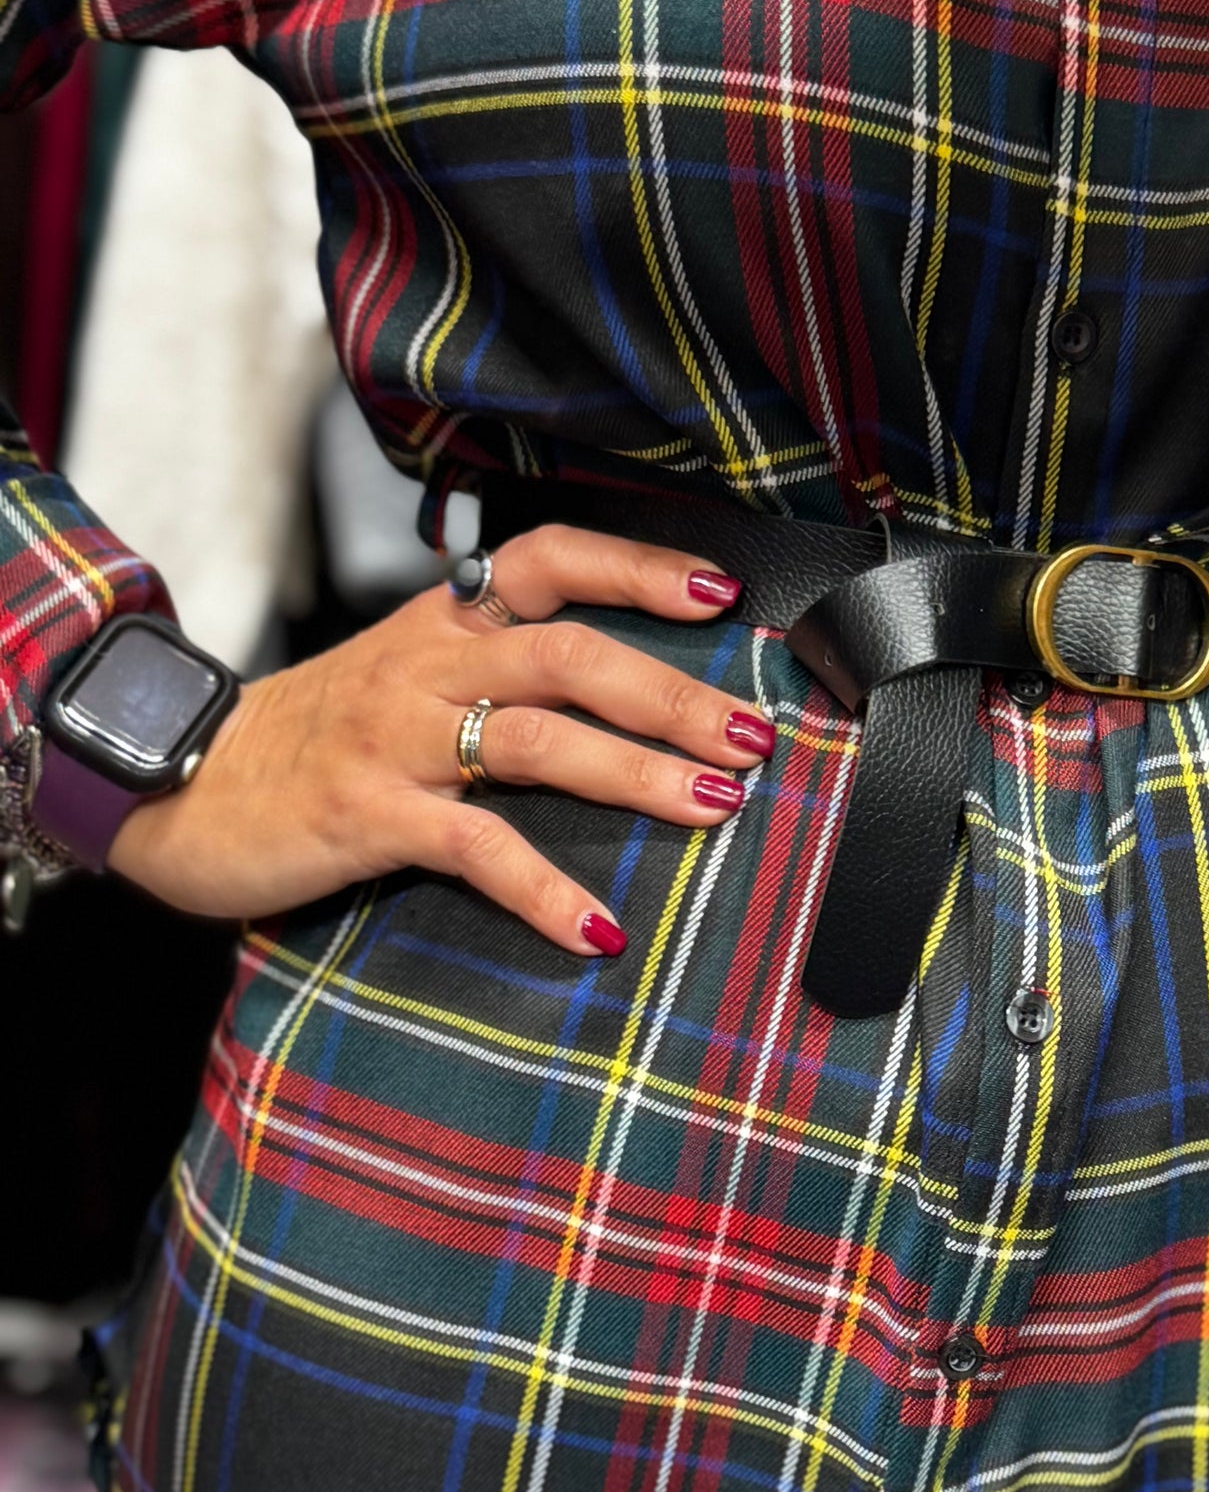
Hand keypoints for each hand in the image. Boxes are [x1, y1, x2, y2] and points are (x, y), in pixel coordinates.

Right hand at [108, 524, 772, 955]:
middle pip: (568, 654)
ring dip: (638, 774)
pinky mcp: (368, 815)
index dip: (637, 568)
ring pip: (538, 739)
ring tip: (716, 805)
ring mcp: (395, 738)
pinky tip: (599, 929)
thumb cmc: (305, 743)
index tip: (720, 591)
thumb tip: (612, 695)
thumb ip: (488, 671)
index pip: (546, 562)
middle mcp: (424, 665)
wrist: (173, 786)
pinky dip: (545, 891)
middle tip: (751, 735)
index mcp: (437, 622)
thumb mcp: (397, 680)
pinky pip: (476, 848)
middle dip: (673, 695)